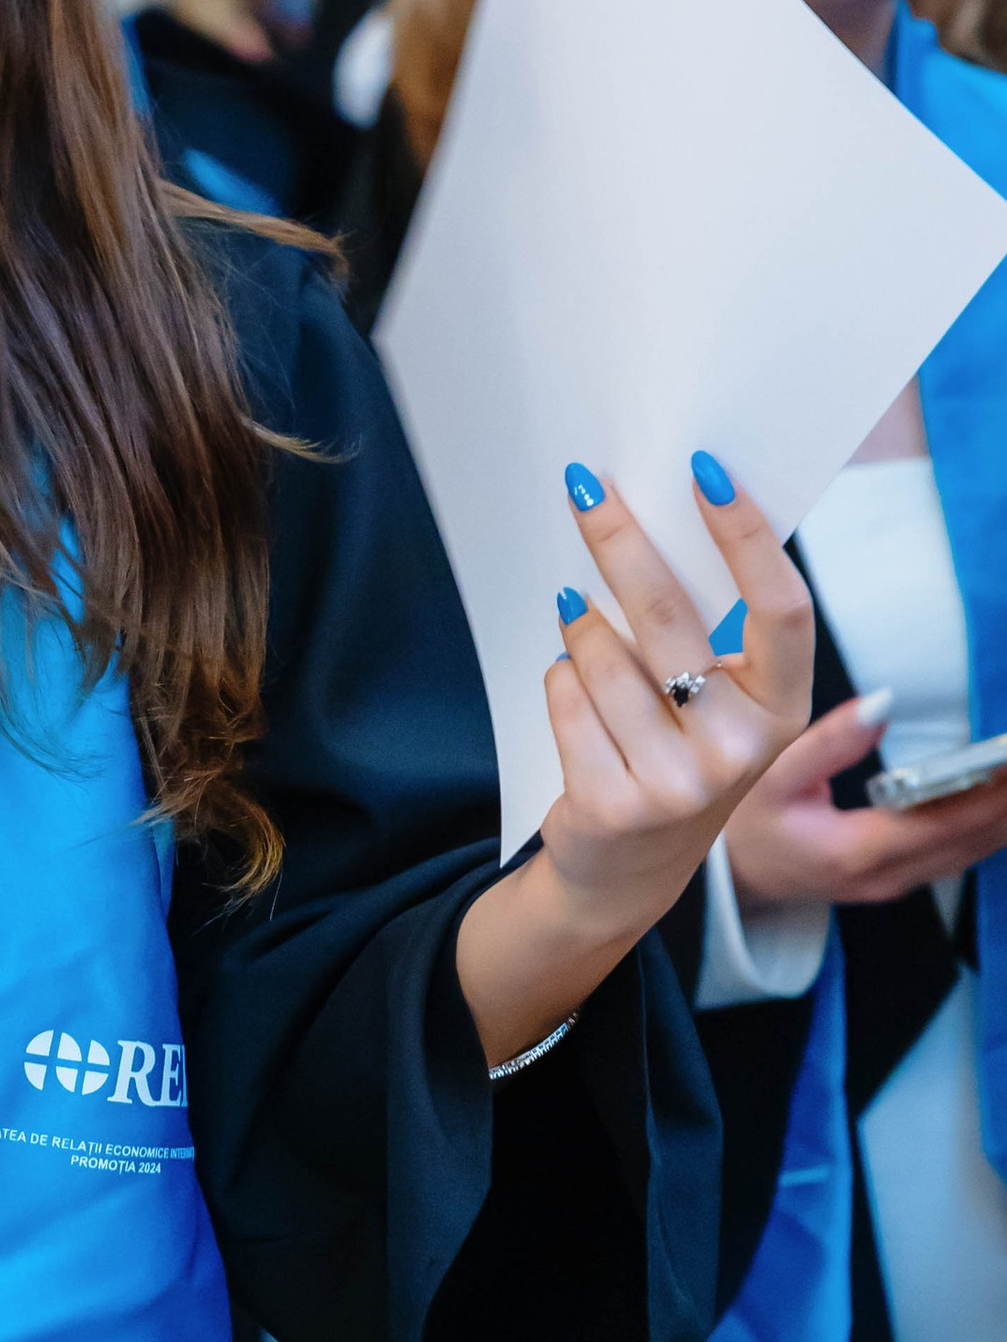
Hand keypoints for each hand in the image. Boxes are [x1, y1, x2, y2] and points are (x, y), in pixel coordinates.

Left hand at [455, 453, 813, 1065]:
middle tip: (585, 487)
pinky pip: (564, 696)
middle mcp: (740, 749)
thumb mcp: (718, 700)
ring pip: (598, 654)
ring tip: (581, 632)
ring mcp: (676, 783)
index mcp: (783, 708)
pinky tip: (576, 699)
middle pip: (667, 616)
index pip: (782, 607)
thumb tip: (661, 515)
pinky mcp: (611, 803)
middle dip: (618, 540)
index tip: (707, 471)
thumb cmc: (678, 752)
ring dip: (579, 630)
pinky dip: (559, 682)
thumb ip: (711, 629)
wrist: (629, 869)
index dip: (747, 535)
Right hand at [726, 694, 1006, 909]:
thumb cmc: (745, 823)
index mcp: (858, 850)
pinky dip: (989, 824)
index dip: (991, 792)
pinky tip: (1003, 798)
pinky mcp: (899, 878)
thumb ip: (830, 740)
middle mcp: (887, 876)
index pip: (946, 821)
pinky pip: (961, 854)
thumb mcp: (772, 774)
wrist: (730, 878)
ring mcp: (896, 883)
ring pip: (974, 852)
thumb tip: (884, 702)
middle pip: (973, 840)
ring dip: (1005, 814)